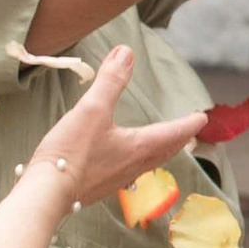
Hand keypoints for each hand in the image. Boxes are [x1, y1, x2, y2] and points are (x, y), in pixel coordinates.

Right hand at [24, 47, 207, 208]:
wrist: (45, 194)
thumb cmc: (71, 153)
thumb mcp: (92, 110)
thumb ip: (110, 81)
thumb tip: (126, 53)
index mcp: (139, 147)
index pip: (173, 133)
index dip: (188, 123)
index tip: (202, 118)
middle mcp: (134, 166)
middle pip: (165, 150)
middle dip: (178, 139)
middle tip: (189, 132)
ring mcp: (117, 179)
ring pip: (148, 163)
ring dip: (160, 152)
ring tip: (163, 145)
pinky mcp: (99, 187)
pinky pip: (128, 172)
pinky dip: (138, 162)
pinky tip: (124, 161)